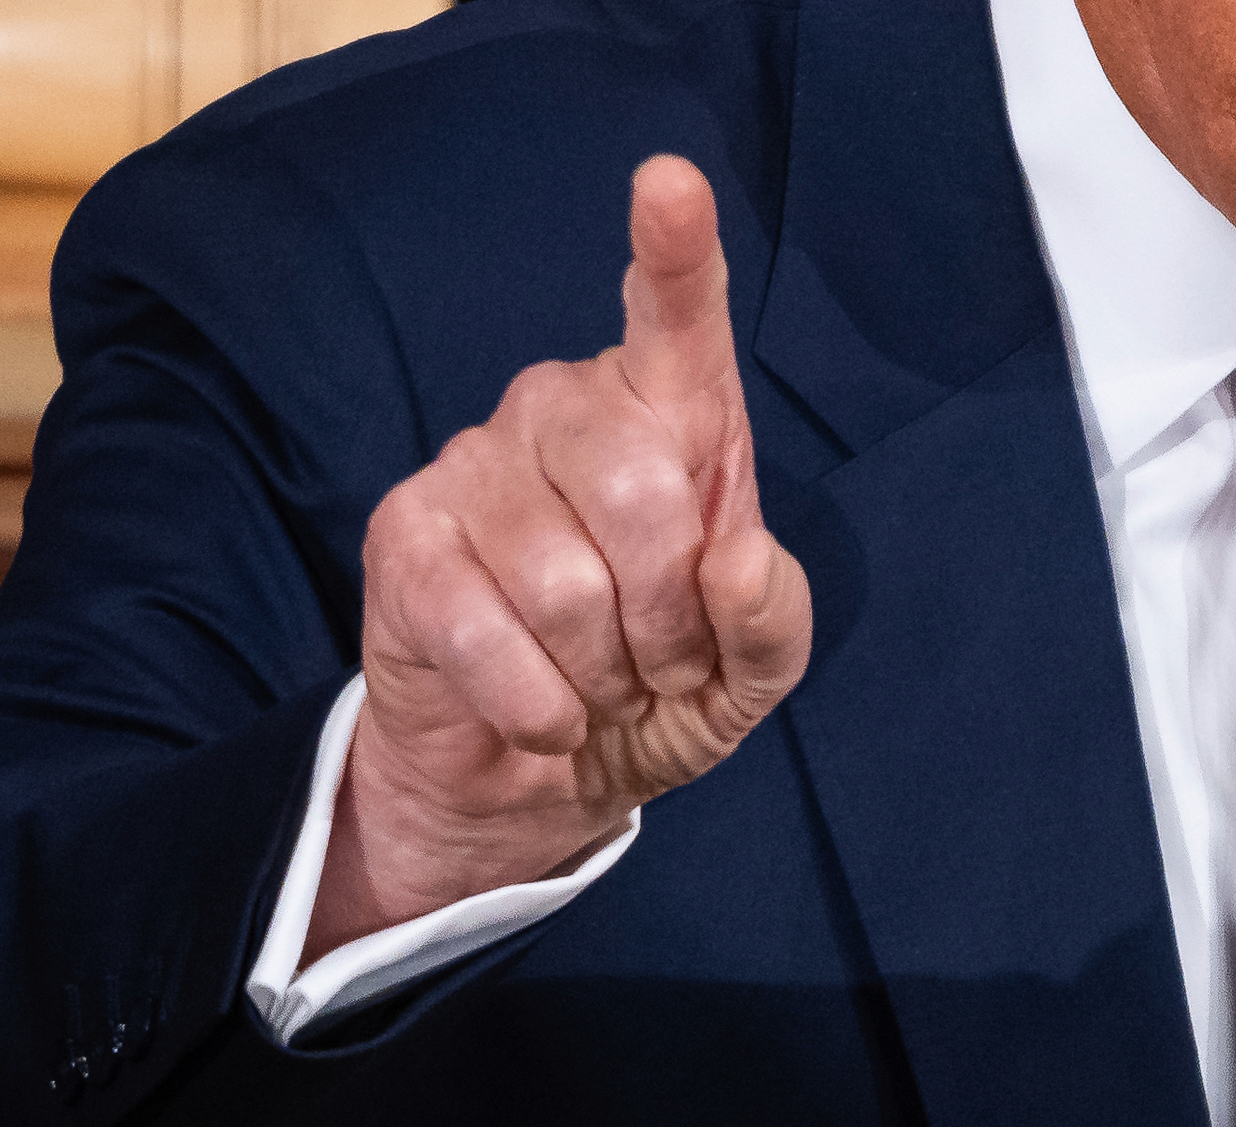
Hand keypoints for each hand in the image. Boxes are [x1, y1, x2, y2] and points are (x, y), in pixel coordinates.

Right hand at [308, 154, 810, 960]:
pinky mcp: (404, 536)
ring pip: (567, 582)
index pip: (676, 317)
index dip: (675, 253)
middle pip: (640, 490)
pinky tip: (543, 710)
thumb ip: (773, 617)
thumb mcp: (750, 672)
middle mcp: (565, 411)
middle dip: (673, 617)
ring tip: (599, 682)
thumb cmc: (660, 689)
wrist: (542, 774)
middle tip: (662, 663)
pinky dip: (539, 706)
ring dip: (605, 673)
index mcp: (670, 418)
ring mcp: (475, 465)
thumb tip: (740, 559)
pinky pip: (485, 632)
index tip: (670, 185)